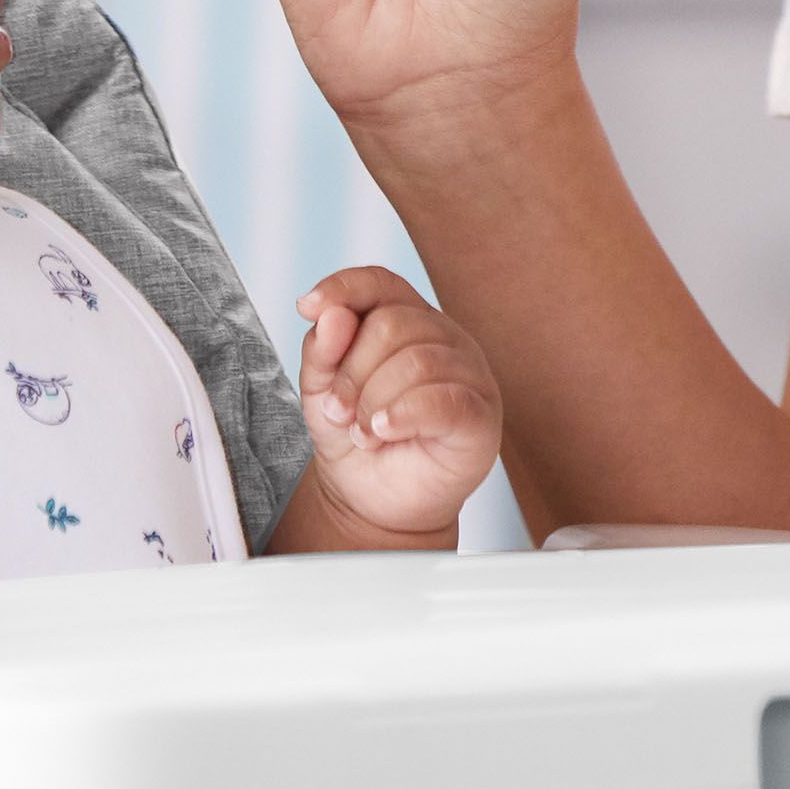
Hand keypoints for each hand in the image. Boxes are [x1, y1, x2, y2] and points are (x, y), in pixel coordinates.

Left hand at [294, 265, 503, 542]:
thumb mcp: (321, 391)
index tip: (308, 307)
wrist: (376, 505)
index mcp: (408, 320)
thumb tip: (331, 315)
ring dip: (374, 403)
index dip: (344, 288)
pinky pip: (444, 400)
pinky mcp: (481, 415)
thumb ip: (323, 350)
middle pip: (391, 324)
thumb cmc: (356, 439)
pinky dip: (405, 414)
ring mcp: (469, 373)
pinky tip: (385, 430)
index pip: (381, 283)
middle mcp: (444, 337)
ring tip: (364, 433)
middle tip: (339, 412)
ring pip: (417, 361)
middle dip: (351, 372)